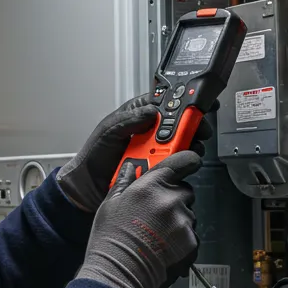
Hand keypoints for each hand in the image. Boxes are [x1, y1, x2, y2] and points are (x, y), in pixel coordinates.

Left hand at [56, 94, 214, 212]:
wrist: (88, 187)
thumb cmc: (93, 156)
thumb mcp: (108, 131)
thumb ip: (129, 119)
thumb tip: (151, 111)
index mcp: (139, 116)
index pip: (167, 102)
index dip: (185, 101)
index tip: (199, 102)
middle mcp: (150, 132)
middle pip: (181, 123)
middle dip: (193, 125)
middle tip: (198, 129)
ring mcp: (156, 150)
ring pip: (182, 144)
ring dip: (188, 145)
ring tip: (188, 146)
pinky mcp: (159, 168)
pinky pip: (175, 164)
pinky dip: (180, 163)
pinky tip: (177, 162)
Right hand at [74, 150, 201, 287]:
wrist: (119, 276)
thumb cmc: (111, 243)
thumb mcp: (110, 204)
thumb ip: (124, 182)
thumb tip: (129, 169)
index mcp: (151, 186)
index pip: (182, 162)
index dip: (187, 161)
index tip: (189, 162)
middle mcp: (170, 201)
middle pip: (185, 191)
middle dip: (174, 198)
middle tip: (156, 213)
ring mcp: (183, 223)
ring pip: (188, 215)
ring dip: (177, 221)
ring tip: (156, 235)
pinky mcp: (191, 243)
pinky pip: (192, 235)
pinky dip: (182, 240)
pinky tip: (163, 247)